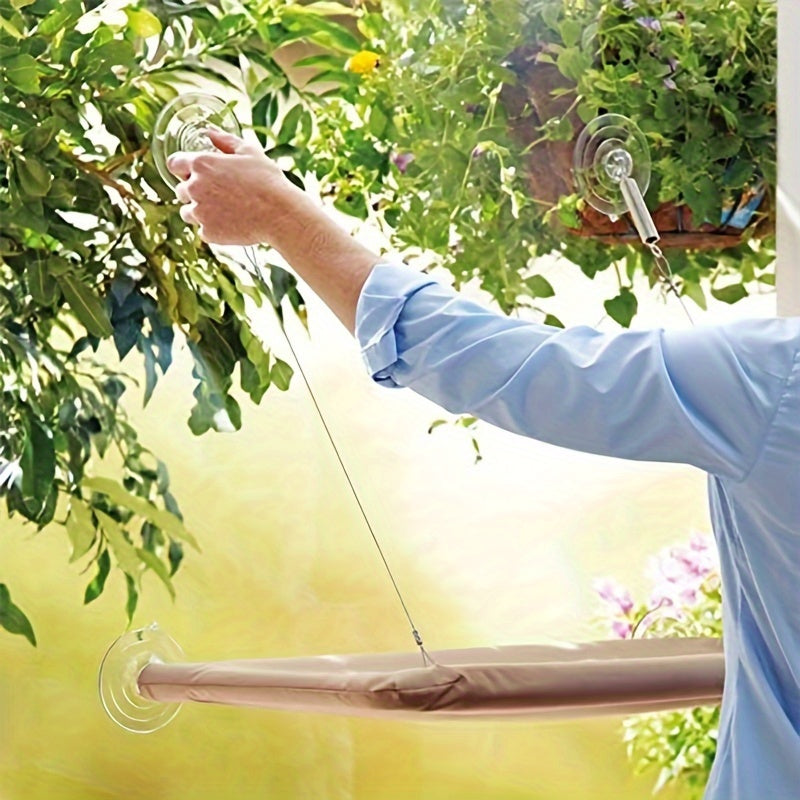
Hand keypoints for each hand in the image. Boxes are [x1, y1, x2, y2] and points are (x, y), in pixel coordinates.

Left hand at [167, 129, 303, 245]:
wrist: (279, 214)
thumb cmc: (267, 181)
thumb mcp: (249, 152)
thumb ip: (225, 140)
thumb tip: (209, 132)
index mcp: (202, 164)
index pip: (174, 164)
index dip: (183, 168)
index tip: (193, 173)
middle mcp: (195, 187)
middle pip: (181, 190)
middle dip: (195, 192)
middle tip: (219, 195)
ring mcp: (200, 212)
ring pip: (188, 213)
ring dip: (200, 212)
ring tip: (225, 212)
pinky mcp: (208, 232)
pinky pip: (204, 231)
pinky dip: (214, 229)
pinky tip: (232, 224)